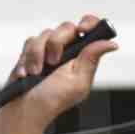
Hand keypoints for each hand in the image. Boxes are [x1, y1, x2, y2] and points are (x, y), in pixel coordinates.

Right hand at [0, 15, 119, 133]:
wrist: (23, 110)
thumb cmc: (51, 100)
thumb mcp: (77, 81)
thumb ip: (91, 59)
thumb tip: (111, 44)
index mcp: (82, 56)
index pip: (90, 28)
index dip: (88, 23)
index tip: (82, 30)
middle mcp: (66, 51)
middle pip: (65, 27)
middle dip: (56, 43)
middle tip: (53, 62)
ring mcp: (47, 51)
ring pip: (44, 35)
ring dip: (37, 54)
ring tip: (36, 72)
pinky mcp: (30, 54)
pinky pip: (28, 43)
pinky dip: (26, 58)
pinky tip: (27, 73)